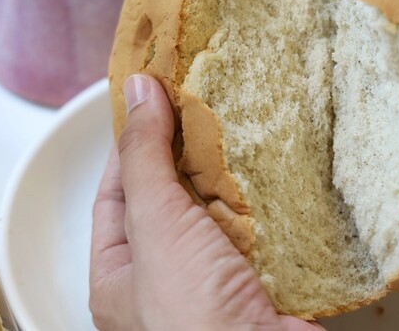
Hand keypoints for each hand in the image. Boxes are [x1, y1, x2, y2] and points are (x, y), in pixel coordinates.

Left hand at [90, 74, 321, 329]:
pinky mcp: (259, 287)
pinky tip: (280, 177)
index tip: (153, 104)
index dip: (133, 146)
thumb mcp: (156, 224)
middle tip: (207, 109)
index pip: (117, 196)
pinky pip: (260, 236)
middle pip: (171, 204)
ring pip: (219, 219)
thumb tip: (137, 91)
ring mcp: (213, 287)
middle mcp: (164, 284)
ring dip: (233, 182)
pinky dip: (269, 207)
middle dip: (189, 159)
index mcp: (120, 276)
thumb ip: (145, 158)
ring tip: (247, 132)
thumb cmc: (192, 314)